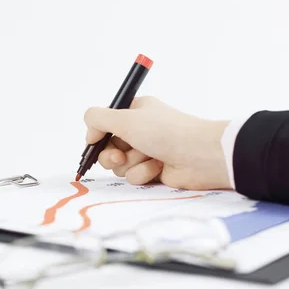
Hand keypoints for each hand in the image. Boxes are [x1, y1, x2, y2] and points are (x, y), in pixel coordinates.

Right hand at [83, 96, 230, 189]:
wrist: (200, 156)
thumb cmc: (165, 131)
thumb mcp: (125, 118)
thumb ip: (97, 119)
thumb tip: (89, 132)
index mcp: (134, 112)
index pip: (104, 124)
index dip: (98, 135)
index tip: (95, 141)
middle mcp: (140, 130)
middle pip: (108, 148)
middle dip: (112, 155)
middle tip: (121, 156)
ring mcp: (147, 151)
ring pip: (120, 166)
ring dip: (132, 164)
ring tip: (149, 158)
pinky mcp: (153, 170)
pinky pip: (134, 176)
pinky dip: (144, 173)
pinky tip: (159, 168)